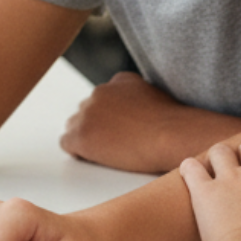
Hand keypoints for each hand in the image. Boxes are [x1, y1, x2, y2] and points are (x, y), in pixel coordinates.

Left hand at [60, 73, 186, 171]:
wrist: (171, 136)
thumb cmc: (173, 125)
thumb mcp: (158, 97)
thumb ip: (139, 98)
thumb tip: (138, 114)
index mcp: (119, 81)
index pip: (103, 98)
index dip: (109, 117)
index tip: (120, 130)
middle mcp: (100, 92)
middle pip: (87, 111)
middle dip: (97, 126)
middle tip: (114, 144)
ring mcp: (88, 112)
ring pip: (75, 126)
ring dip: (87, 138)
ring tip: (108, 153)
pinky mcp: (81, 135)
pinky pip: (67, 143)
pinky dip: (78, 152)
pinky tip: (94, 159)